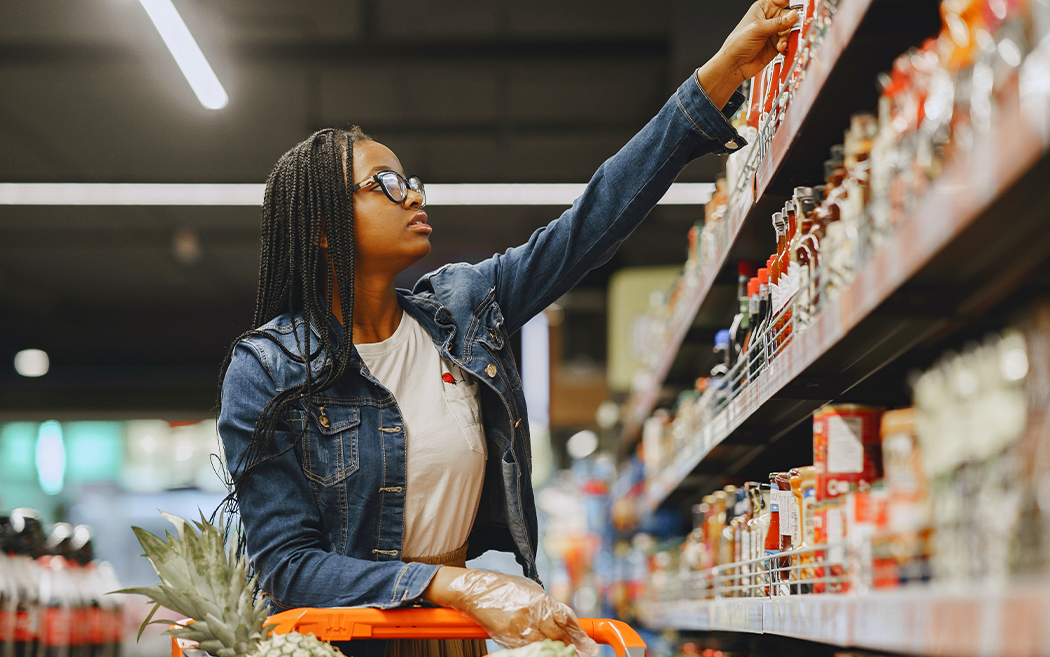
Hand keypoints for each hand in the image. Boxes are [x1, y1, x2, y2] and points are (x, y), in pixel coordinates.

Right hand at [424, 567, 598, 656]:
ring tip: (562, 654)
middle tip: (580, 654)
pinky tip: (542, 652)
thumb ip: (546, 604)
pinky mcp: (507, 638)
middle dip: (570, 646)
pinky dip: (536, 652)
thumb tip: (563, 620)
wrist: (476, 591)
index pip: (566, 618)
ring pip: (544, 645)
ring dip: (554, 651)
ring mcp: (519, 627)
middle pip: (558, 636)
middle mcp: (532, 613)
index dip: (579, 634)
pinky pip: (527, 649)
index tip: (588, 645)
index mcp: (540, 599)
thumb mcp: (530, 589)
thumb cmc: (504, 588)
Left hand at [697, 0, 798, 108]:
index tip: (801, 6)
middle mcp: (770, 19)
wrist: (735, 65)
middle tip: (791, 29)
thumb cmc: (738, 44)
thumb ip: (778, 23)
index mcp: (763, 8)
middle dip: (791, 23)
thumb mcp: (758, 29)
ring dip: (787, 37)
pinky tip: (781, 48)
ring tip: (781, 43)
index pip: (783, 0)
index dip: (793, 2)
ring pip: (790, 30)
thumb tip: (794, 16)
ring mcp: (774, 32)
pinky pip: (788, 42)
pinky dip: (786, 45)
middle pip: (790, 16)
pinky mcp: (777, 44)